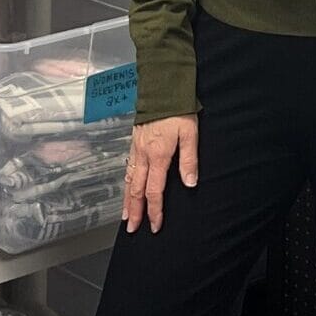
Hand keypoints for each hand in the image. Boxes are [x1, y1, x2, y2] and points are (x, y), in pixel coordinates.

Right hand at [124, 115, 198, 232]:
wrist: (161, 87)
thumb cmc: (177, 108)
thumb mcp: (190, 133)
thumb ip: (189, 160)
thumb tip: (190, 184)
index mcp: (158, 155)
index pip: (154, 191)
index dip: (154, 210)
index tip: (155, 225)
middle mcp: (143, 154)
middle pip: (136, 190)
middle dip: (134, 211)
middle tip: (132, 228)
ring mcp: (136, 148)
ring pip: (128, 180)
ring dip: (127, 200)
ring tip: (125, 215)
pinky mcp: (134, 141)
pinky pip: (127, 167)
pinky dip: (125, 183)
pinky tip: (127, 188)